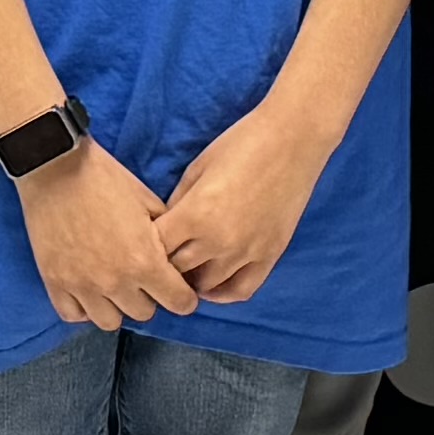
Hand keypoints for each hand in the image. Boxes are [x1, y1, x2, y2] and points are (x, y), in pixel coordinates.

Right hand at [18, 145, 198, 329]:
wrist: (56, 166)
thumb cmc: (105, 179)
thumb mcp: (148, 202)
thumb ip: (166, 236)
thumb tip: (175, 256)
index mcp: (144, 261)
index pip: (179, 303)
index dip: (183, 296)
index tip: (178, 288)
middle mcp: (115, 281)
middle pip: (144, 313)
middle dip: (150, 297)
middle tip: (143, 277)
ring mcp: (83, 285)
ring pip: (110, 322)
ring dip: (117, 306)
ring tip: (114, 286)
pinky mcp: (55, 282)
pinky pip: (74, 315)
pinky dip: (83, 307)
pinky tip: (88, 289)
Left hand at [154, 99, 329, 308]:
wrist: (292, 140)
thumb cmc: (241, 144)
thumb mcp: (197, 168)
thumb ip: (177, 203)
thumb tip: (164, 228)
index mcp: (195, 215)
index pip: (155, 249)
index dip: (144, 247)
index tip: (141, 243)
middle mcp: (218, 241)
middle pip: (176, 272)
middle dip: (163, 266)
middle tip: (160, 258)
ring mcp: (246, 253)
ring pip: (205, 286)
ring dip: (191, 279)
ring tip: (184, 269)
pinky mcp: (269, 256)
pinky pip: (240, 290)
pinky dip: (222, 294)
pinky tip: (212, 285)